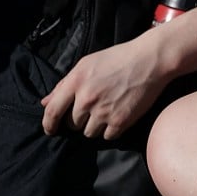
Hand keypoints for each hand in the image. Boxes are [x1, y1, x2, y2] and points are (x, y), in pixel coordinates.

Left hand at [40, 33, 169, 139]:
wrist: (150, 60)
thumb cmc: (118, 58)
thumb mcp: (87, 64)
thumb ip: (64, 84)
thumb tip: (46, 102)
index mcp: (76, 82)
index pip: (52, 111)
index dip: (48, 124)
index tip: (51, 129)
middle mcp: (87, 98)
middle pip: (72, 124)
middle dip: (80, 120)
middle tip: (93, 109)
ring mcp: (103, 111)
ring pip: (89, 132)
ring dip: (95, 126)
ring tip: (108, 110)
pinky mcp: (120, 121)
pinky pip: (107, 136)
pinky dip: (111, 129)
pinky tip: (118, 114)